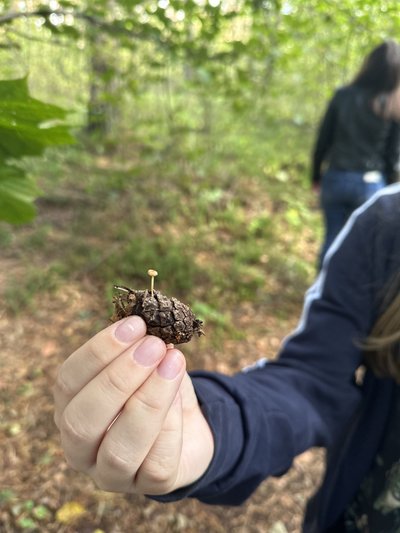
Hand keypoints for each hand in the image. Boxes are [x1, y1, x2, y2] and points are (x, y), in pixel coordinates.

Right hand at [53, 316, 213, 494]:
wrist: (188, 425)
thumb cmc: (156, 387)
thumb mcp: (146, 362)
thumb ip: (141, 347)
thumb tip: (151, 330)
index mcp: (70, 409)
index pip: (67, 382)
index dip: (98, 351)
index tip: (135, 324)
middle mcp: (81, 447)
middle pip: (82, 422)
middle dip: (119, 378)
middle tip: (154, 345)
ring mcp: (111, 473)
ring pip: (119, 450)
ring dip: (148, 401)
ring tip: (173, 362)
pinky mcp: (147, 486)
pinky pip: (157, 463)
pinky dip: (171, 425)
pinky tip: (180, 396)